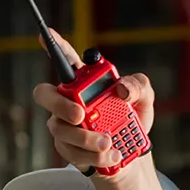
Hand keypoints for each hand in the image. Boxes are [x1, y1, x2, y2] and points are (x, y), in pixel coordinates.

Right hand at [30, 28, 156, 174]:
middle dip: (59, 104)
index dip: (53, 46)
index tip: (45, 34)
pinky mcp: (66, 147)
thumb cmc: (133, 119)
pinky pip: (70, 151)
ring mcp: (63, 124)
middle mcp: (68, 100)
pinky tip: (110, 155)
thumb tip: (121, 87)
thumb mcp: (144, 98)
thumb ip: (138, 85)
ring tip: (107, 142)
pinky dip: (92, 155)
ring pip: (60, 128)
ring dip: (85, 137)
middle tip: (81, 114)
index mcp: (85, 82)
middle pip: (45, 94)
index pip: (65, 59)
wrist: (133, 153)